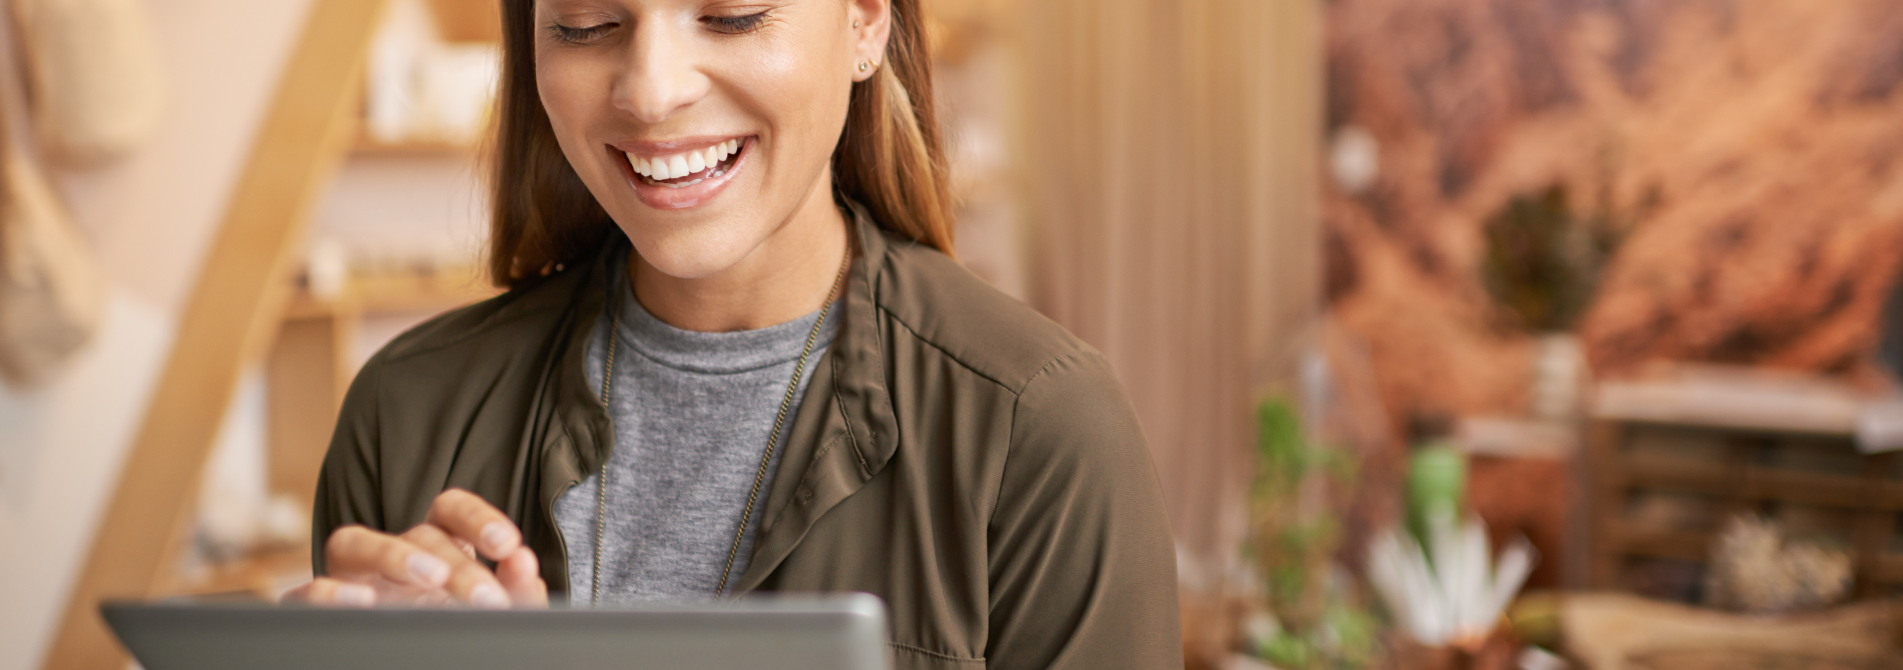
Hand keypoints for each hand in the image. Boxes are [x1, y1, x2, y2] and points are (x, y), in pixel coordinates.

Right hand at [282, 489, 547, 608]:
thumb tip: (524, 566)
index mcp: (437, 551)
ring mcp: (350, 579)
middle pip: (420, 534)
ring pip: (353, 541)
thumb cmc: (447, 631)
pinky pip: (308, 591)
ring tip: (432, 580)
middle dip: (458, 564)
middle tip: (489, 600)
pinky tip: (363, 601)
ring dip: (395, 555)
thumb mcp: (488, 612)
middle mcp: (392, 557)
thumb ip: (514, 592)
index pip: (450, 511)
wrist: (404, 657)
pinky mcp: (318, 610)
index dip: (478, 518)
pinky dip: (329, 592)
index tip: (509, 546)